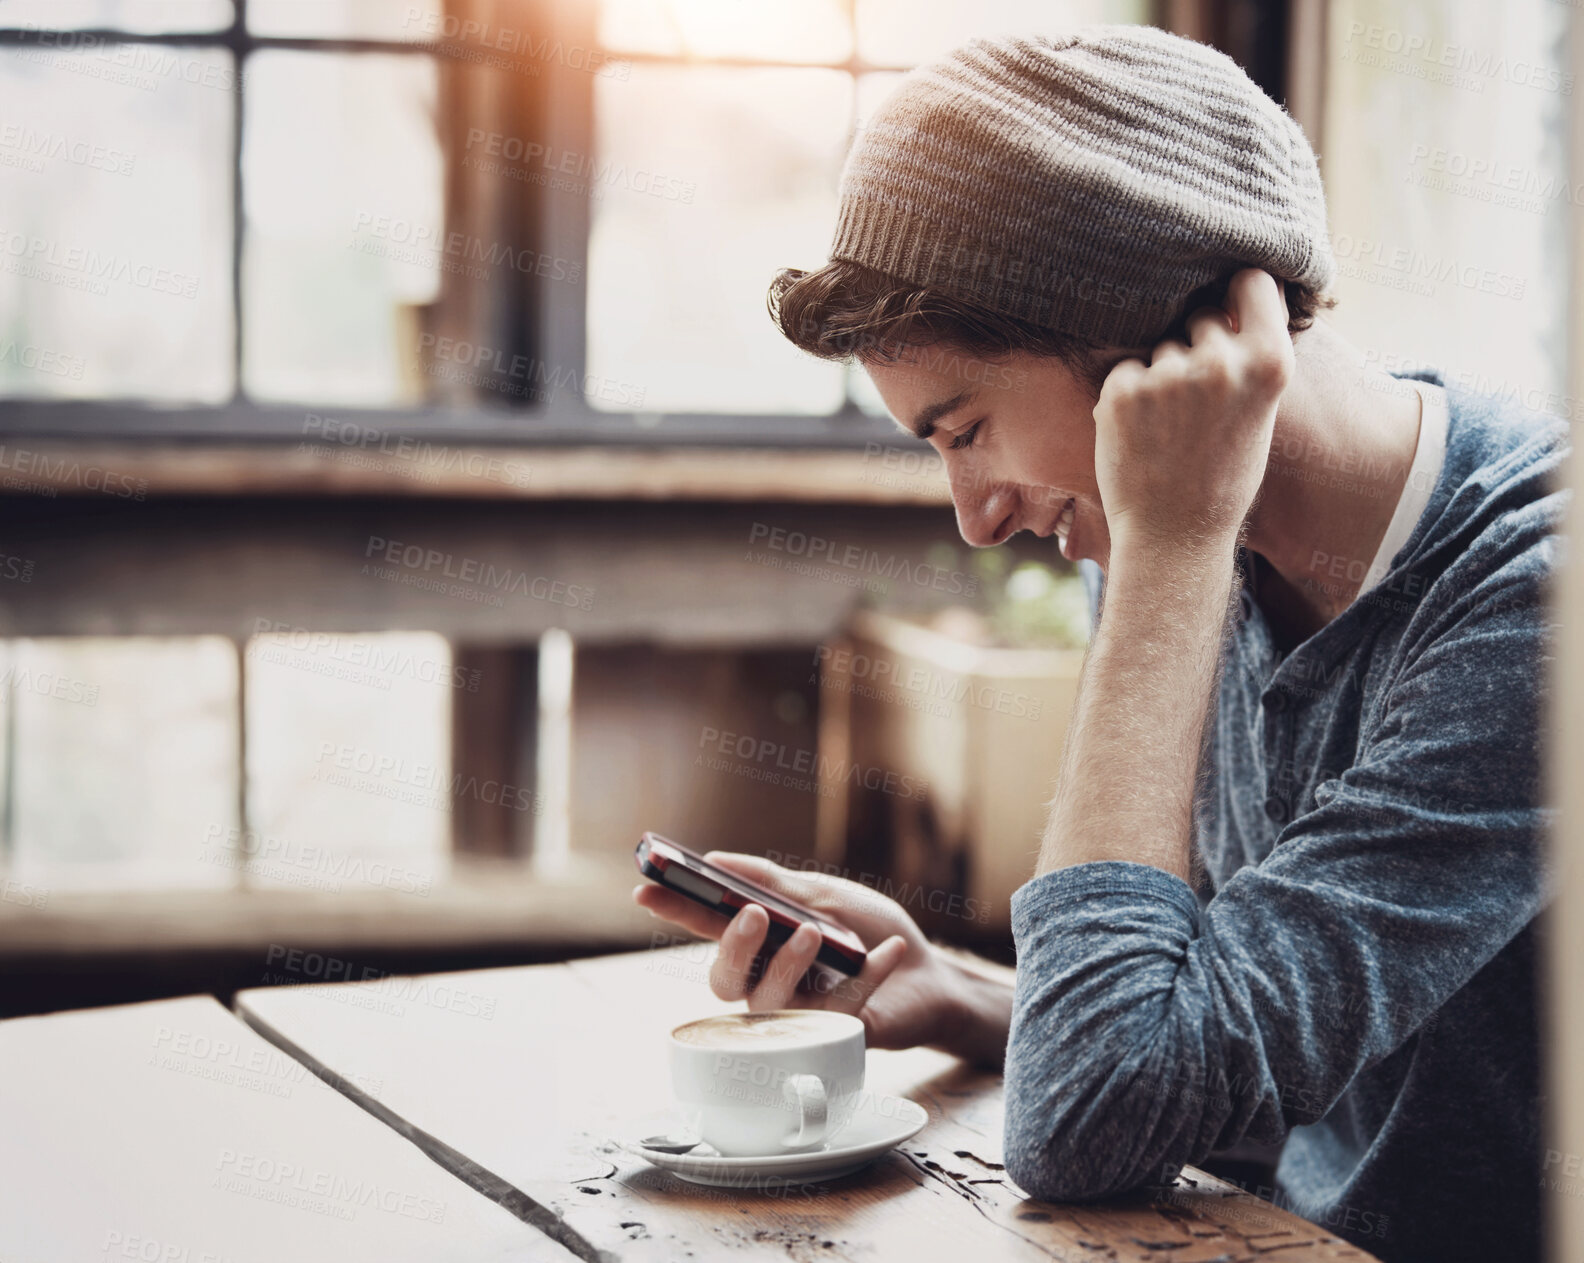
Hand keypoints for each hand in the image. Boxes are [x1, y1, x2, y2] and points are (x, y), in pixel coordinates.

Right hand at [634, 852, 1001, 1059]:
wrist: (930, 973)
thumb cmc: (870, 932)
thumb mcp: (823, 893)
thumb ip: (773, 881)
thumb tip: (716, 860)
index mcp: (760, 942)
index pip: (707, 927)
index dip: (675, 909)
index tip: (645, 886)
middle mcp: (768, 981)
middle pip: (724, 980)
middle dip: (733, 946)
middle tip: (753, 915)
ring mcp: (798, 1014)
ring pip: (767, 1003)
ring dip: (789, 962)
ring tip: (817, 933)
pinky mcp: (834, 1037)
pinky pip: (832, 1012)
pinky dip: (863, 975)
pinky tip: (886, 952)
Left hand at [1093, 268, 1293, 551]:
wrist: (1174, 537)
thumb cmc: (1221, 477)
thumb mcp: (1260, 411)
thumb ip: (1250, 355)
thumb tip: (1231, 294)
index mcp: (1269, 364)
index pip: (1252, 280)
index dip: (1238, 289)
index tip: (1230, 302)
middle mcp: (1220, 362)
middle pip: (1200, 316)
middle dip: (1194, 345)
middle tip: (1197, 405)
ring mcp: (1167, 375)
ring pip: (1160, 347)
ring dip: (1160, 375)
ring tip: (1171, 430)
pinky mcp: (1122, 390)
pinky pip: (1125, 369)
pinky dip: (1128, 395)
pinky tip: (1142, 436)